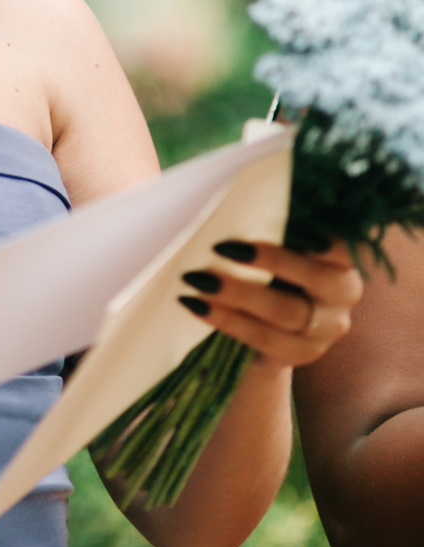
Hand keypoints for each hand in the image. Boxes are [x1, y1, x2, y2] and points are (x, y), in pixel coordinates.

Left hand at [178, 238, 363, 368]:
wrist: (269, 320)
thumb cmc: (270, 260)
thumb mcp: (282, 238)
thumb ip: (277, 220)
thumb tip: (241, 193)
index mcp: (346, 258)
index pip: (351, 247)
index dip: (330, 241)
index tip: (297, 228)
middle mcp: (344, 293)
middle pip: (316, 278)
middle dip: (268, 261)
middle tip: (220, 246)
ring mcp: (327, 328)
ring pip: (286, 312)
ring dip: (237, 294)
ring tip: (196, 279)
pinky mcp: (302, 353)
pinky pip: (264, 339)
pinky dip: (227, 321)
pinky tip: (195, 304)